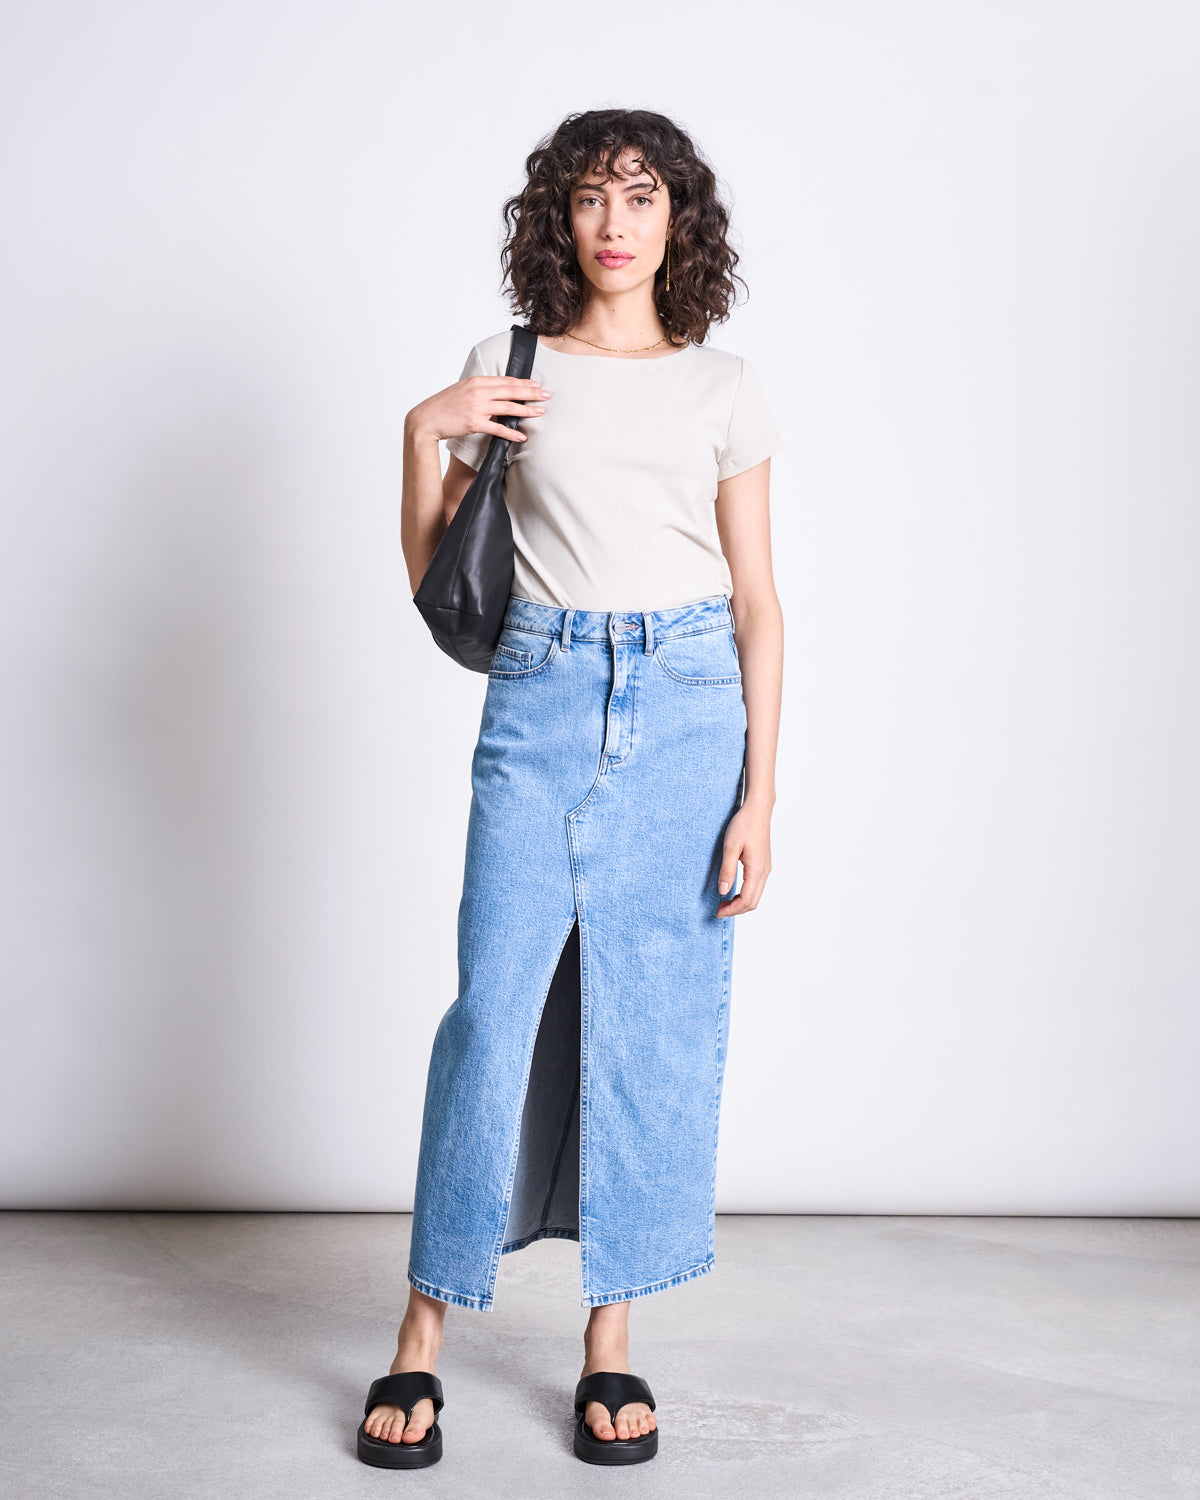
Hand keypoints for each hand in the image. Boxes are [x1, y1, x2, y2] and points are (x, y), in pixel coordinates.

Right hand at [406, 376, 551, 445]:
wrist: (426, 418)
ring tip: (540, 412)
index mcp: (477, 381)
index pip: (505, 380)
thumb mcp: (462, 390)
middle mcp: (478, 391)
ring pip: (508, 407)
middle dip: (531, 392)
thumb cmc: (444, 406)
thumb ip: (480, 390)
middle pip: (511, 390)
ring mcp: (477, 406)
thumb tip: (497, 395)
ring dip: (526, 410)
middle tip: (547, 395)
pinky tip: (522, 436)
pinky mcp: (474, 422)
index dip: (523, 382)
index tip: (537, 384)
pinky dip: (511, 432)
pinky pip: (498, 428)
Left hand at [716, 800, 771, 916]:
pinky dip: (745, 894)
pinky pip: (756, 886)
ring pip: (756, 895)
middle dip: (736, 910)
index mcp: (757, 870)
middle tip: (718, 910)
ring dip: (740, 902)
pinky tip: (733, 889)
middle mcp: (764, 872)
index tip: (717, 912)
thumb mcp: (730, 847)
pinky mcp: (763, 864)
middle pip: (753, 902)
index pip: (746, 900)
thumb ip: (727, 870)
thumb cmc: (744, 825)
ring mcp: (765, 868)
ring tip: (724, 902)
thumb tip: (723, 891)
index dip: (732, 910)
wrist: (758, 810)